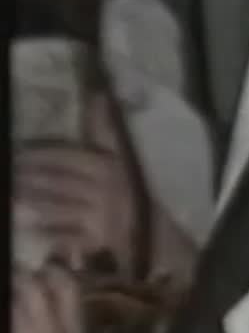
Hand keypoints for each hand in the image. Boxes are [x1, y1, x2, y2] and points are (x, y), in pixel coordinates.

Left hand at [14, 93, 142, 275]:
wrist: (150, 228)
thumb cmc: (131, 185)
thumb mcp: (122, 153)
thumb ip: (106, 127)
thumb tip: (101, 93)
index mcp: (106, 165)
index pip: (65, 157)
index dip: (38, 156)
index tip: (16, 154)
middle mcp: (100, 188)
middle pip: (56, 183)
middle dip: (28, 180)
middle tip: (9, 176)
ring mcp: (96, 215)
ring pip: (55, 208)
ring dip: (30, 205)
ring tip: (11, 199)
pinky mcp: (93, 239)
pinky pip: (63, 236)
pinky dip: (44, 234)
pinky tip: (26, 229)